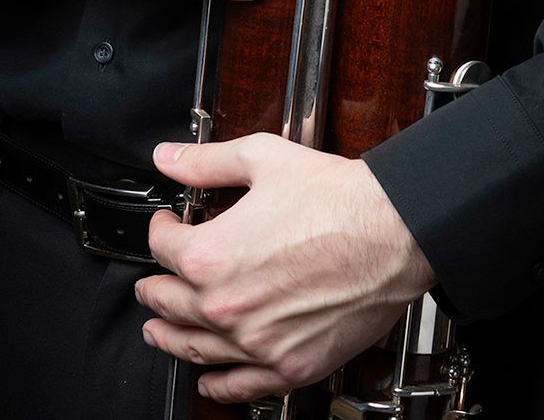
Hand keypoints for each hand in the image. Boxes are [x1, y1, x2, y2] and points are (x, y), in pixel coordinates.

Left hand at [137, 133, 436, 405]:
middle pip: (169, 303)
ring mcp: (256, 343)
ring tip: (158, 330)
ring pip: (195, 348)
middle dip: (155, 287)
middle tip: (152, 281)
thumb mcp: (262, 159)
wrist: (392, 232)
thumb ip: (206, 162)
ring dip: (169, 336)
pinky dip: (219, 383)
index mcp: (211, 256)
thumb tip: (168, 158)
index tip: (166, 224)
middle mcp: (225, 307)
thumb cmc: (336, 198)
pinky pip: (240, 385)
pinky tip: (209, 377)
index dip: (160, 229)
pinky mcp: (289, 365)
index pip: (162, 248)